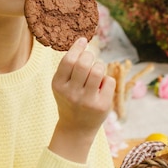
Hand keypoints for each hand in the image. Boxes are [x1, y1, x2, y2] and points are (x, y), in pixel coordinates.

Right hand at [49, 37, 115, 161]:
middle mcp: (71, 93)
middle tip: (90, 57)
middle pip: (84, 63)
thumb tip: (83, 42)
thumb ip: (69, 66)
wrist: (76, 127)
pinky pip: (109, 81)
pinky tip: (102, 87)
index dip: (77, 47)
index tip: (83, 40)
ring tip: (97, 70)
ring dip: (99, 65)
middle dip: (90, 55)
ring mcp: (87, 100)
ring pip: (98, 70)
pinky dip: (107, 80)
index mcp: (58, 85)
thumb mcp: (62, 84)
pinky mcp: (101, 106)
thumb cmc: (70, 99)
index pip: (68, 60)